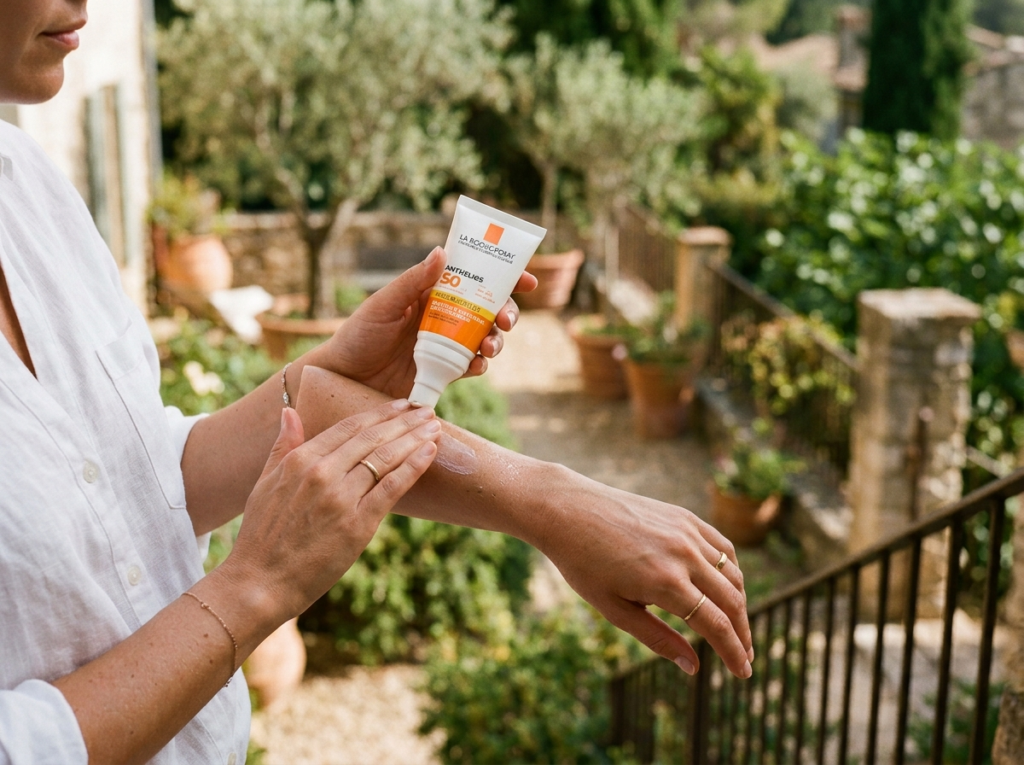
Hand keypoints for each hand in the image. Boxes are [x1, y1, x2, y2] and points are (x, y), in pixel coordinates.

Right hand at [223, 400, 439, 623]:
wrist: (259, 582)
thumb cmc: (261, 536)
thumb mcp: (264, 483)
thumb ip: (282, 446)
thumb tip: (291, 412)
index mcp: (300, 461)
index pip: (349, 428)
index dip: (379, 414)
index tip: (400, 405)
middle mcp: (322, 473)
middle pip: (372, 438)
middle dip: (403, 421)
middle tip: (427, 410)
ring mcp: (341, 498)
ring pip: (385, 458)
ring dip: (414, 439)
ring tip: (434, 426)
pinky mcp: (357, 524)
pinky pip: (392, 488)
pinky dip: (413, 467)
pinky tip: (429, 452)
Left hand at [315, 247, 537, 398]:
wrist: (344, 379)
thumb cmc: (357, 334)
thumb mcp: (383, 304)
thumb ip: (413, 281)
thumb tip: (442, 252)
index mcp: (432, 293)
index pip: (474, 278)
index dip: (505, 277)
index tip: (527, 280)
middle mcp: (445, 316)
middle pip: (489, 310)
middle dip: (507, 312)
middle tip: (505, 319)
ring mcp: (446, 344)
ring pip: (486, 338)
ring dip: (497, 341)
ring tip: (491, 347)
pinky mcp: (443, 371)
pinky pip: (471, 366)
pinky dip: (480, 365)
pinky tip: (477, 366)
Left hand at [537, 477, 753, 678]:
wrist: (568, 510)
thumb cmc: (583, 564)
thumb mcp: (614, 609)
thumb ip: (657, 639)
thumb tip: (693, 667)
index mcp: (666, 583)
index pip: (716, 626)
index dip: (733, 653)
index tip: (743, 673)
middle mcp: (684, 555)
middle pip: (732, 601)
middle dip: (743, 634)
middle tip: (745, 657)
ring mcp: (687, 532)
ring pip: (732, 573)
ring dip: (740, 603)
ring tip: (735, 626)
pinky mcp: (684, 517)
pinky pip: (722, 546)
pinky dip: (731, 569)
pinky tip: (727, 586)